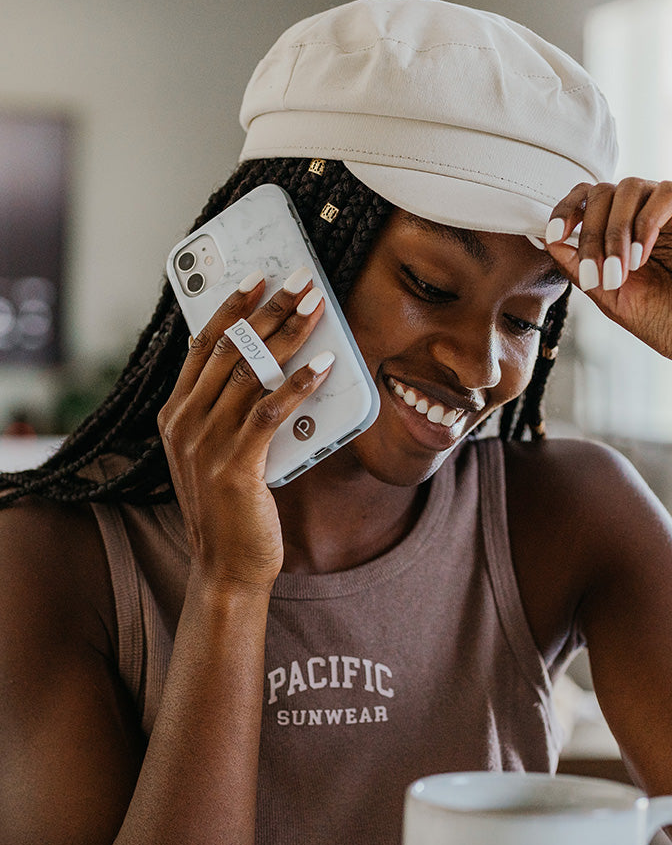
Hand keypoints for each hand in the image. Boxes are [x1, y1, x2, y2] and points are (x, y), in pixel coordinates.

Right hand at [158, 270, 331, 592]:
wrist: (227, 565)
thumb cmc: (229, 505)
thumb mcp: (218, 450)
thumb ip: (231, 410)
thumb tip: (272, 364)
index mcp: (175, 414)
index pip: (201, 347)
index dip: (230, 308)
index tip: (256, 279)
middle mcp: (184, 424)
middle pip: (230, 350)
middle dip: (267, 309)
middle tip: (299, 280)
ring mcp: (205, 445)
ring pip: (251, 372)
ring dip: (288, 334)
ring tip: (316, 307)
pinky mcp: (235, 466)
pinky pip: (269, 413)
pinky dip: (298, 385)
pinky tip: (323, 366)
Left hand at [544, 178, 671, 382]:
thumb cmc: (669, 322)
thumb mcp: (611, 296)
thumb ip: (580, 268)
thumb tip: (549, 241)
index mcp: (624, 232)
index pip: (588, 199)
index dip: (566, 210)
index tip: (553, 234)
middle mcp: (647, 215)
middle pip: (603, 192)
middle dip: (590, 232)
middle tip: (599, 271)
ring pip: (630, 188)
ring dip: (614, 230)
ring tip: (621, 270)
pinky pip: (666, 194)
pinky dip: (645, 224)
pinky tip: (642, 257)